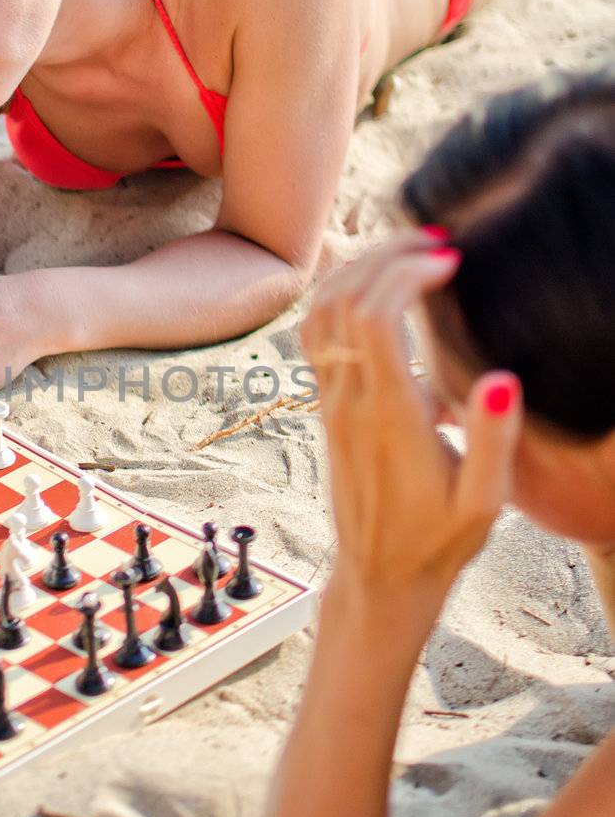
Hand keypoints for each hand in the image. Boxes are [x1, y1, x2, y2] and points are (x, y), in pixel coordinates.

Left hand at [301, 232, 522, 600]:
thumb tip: (500, 375)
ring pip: (319, 312)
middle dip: (384, 255)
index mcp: (389, 416)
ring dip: (358, 269)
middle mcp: (350, 402)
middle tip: (433, 240)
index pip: (373, 318)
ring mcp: (331, 403)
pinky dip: (339, 294)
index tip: (449, 259)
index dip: (404, 273)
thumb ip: (491, 438)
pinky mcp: (326, 407)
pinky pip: (315, 335)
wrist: (380, 576)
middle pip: (343, 300)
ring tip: (407, 251)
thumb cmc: (438, 540)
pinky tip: (376, 285)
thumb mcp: (484, 502)